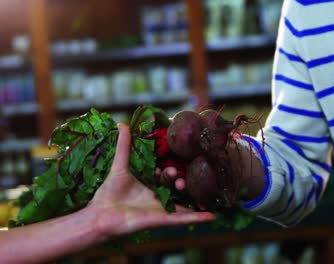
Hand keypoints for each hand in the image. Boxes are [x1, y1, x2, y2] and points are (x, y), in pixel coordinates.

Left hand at [87, 124, 213, 238]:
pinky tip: (212, 217)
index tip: (167, 165)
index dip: (169, 170)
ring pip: (184, 203)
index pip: (166, 177)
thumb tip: (123, 124)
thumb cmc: (109, 193)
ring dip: (191, 195)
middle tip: (173, 173)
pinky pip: (182, 219)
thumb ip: (124, 146)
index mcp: (150, 187)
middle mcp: (158, 198)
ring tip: (189, 186)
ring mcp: (162, 210)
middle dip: (179, 179)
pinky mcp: (162, 219)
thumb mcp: (120, 166)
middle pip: (176, 188)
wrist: (101, 214)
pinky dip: (198, 218)